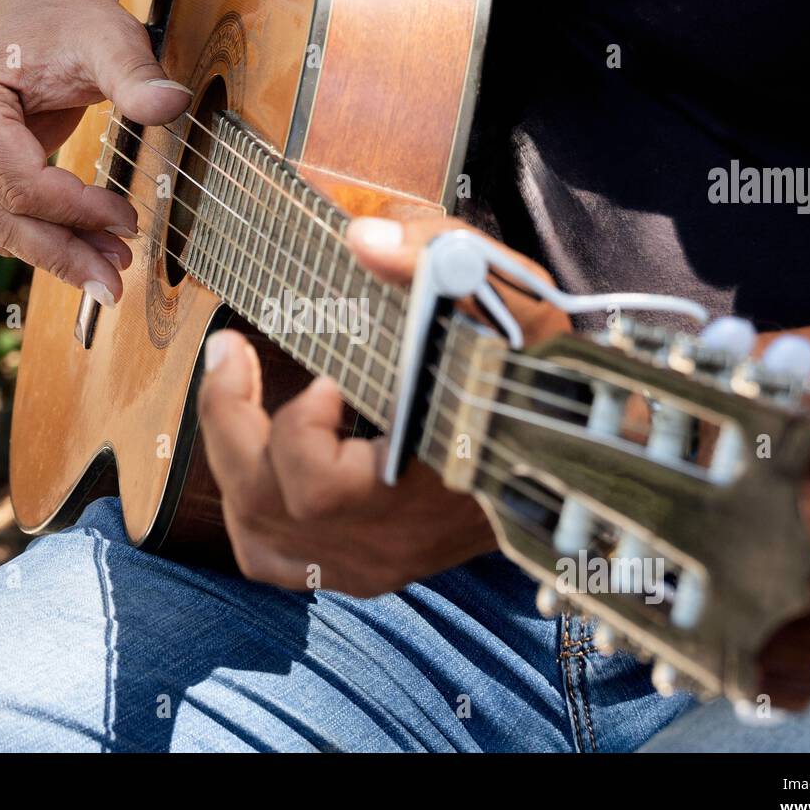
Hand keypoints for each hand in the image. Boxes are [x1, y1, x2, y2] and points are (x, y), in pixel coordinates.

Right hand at [0, 0, 192, 304]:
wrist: (40, 3)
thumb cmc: (71, 21)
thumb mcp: (110, 41)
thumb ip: (138, 77)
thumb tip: (175, 104)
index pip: (18, 183)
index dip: (76, 212)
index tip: (129, 220)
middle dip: (62, 253)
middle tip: (116, 283)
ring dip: (55, 253)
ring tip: (111, 265)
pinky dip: (42, 239)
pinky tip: (88, 248)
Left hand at [196, 216, 571, 596]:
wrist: (579, 462)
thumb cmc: (543, 381)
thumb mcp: (514, 303)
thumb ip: (440, 255)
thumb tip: (361, 238)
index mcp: (422, 488)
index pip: (318, 486)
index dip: (301, 427)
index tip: (329, 375)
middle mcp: (388, 541)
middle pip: (266, 503)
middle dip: (230, 418)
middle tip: (231, 351)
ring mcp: (372, 565)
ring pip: (257, 532)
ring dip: (233, 454)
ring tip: (237, 388)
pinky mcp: (364, 572)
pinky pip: (271, 560)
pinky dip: (248, 509)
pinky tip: (258, 459)